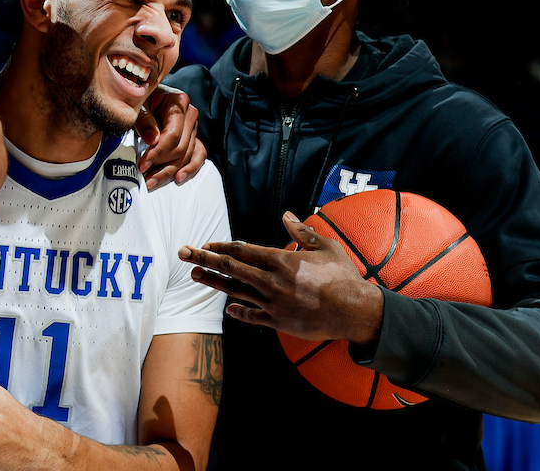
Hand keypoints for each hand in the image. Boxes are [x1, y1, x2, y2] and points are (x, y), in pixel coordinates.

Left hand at [136, 86, 203, 189]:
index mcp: (178, 102)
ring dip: (170, 171)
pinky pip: (198, 155)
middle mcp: (190, 114)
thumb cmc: (141, 99)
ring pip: (187, 155)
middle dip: (161, 165)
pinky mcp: (193, 136)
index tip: (142, 165)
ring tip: (153, 181)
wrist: (147, 94)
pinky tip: (178, 178)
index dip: (157, 152)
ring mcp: (193, 126)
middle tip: (145, 177)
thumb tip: (153, 140)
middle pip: (180, 147)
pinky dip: (190, 168)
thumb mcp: (138, 106)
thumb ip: (144, 120)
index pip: (172, 134)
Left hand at [178, 211, 384, 343]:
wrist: (356, 312)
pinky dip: (239, 312)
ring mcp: (273, 303)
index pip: (242, 250)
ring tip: (195, 274)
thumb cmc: (342, 276)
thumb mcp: (325, 247)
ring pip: (235, 291)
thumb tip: (286, 215)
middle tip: (183, 251)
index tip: (205, 243)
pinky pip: (253, 316)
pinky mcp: (279, 322)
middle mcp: (272, 281)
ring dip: (213, 281)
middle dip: (204, 258)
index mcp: (281, 260)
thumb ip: (302, 232)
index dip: (221, 245)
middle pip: (231, 267)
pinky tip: (228, 308)